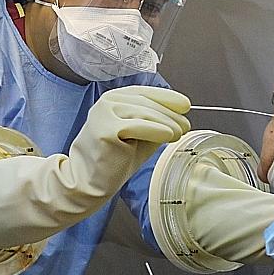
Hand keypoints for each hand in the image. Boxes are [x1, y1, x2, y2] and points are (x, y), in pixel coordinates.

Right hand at [69, 86, 191, 193]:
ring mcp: (105, 114)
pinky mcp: (106, 130)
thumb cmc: (110, 160)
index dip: (167, 97)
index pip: (144, 93)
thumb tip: (179, 119)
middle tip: (186, 125)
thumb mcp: (138, 136)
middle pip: (147, 102)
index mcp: (113, 99)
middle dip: (171, 114)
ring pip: (145, 113)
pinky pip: (139, 127)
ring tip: (180, 133)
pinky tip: (170, 136)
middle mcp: (107, 102)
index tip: (185, 105)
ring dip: (168, 123)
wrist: (86, 182)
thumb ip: (154, 125)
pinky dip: (157, 131)